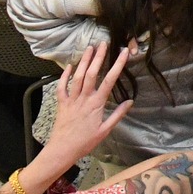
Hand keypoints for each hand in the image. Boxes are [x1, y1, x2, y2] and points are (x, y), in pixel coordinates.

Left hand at [37, 41, 132, 168]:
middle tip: (103, 43)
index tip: (123, 54)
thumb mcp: (105, 131)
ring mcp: (71, 99)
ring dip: (83, 61)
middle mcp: (84, 98)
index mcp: (97, 104)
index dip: (117, 65)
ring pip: (77, 77)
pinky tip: (69, 66)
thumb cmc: (85, 142)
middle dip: (98, 57)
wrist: (63, 150)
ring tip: (89, 48)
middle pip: (92, 74)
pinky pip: (62, 87)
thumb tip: (130, 101)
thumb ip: (118, 115)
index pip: (109, 81)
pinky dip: (64, 75)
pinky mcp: (61, 103)